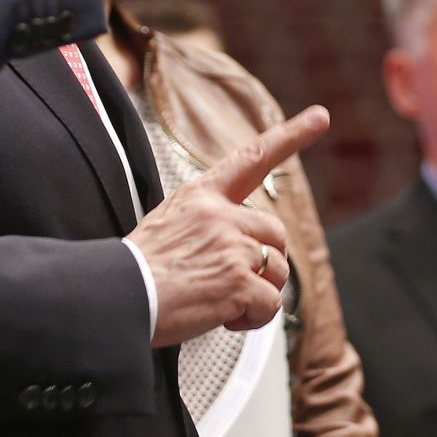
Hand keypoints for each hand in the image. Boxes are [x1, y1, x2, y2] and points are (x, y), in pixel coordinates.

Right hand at [127, 105, 329, 346]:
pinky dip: (253, 319)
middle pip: (275, 232)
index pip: (252, 158)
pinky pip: (270, 304)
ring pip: (277, 270)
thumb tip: (237, 239)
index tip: (320, 117)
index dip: (291, 135)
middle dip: (264, 260)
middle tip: (232, 280)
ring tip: (220, 301)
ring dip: (258, 292)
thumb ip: (206, 219)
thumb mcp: (168, 222)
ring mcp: (231, 247)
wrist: (117, 296)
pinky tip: (224, 317)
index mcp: (202, 195)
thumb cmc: (138, 269)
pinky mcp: (237, 283)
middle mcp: (221, 214)